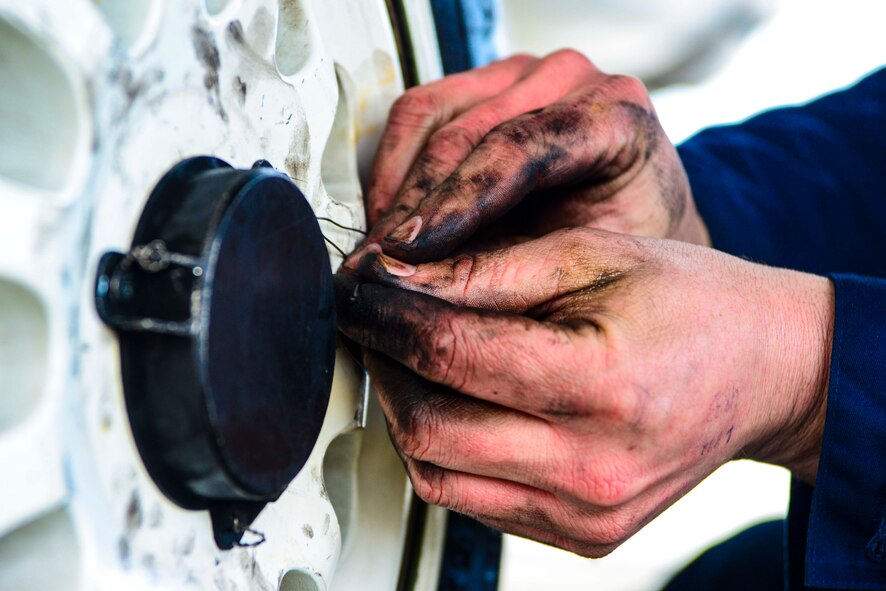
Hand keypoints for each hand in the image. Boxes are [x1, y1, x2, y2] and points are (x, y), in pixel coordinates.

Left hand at [335, 230, 831, 555]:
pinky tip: (457, 404)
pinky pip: (473, 501)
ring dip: (403, 412)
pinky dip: (446, 451)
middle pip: (427, 427)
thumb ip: (488, 270)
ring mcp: (584, 513)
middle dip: (381, 365)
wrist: (764, 372)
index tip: (356, 288)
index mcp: (601, 382)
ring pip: (437, 474)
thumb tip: (394, 280)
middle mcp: (591, 466)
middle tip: (374, 320)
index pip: (449, 353)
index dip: (384, 315)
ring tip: (409, 359)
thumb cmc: (688, 302)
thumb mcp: (594, 255)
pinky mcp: (581, 536)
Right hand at [345, 50, 709, 268]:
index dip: (458, 202)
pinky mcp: (481, 84)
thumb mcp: (589, 260)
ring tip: (377, 251)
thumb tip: (434, 289)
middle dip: (416, 206)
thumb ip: (523, 261)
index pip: (520, 148)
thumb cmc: (623, 244)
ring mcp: (522, 74)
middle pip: (466, 133)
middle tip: (379, 266)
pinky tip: (385, 218)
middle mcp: (569, 78)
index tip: (413, 252)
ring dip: (395, 190)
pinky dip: (392, 169)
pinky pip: (417, 114)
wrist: (635, 222)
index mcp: (616, 112)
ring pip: (430, 117)